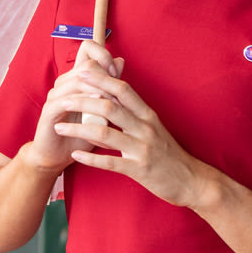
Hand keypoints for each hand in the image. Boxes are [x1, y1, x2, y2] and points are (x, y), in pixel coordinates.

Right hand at [22, 40, 125, 173]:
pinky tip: (97, 108)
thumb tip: (120, 61)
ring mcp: (56, 95)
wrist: (58, 156)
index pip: (88, 48)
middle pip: (88, 65)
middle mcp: (64, 82)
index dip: (105, 55)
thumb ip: (109, 86)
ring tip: (113, 104)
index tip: (117, 73)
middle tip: (119, 94)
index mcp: (76, 78)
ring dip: (100, 91)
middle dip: (107, 77)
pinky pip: (67, 100)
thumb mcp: (101, 110)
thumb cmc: (82, 134)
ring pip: (80, 80)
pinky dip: (84, 102)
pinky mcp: (50, 110)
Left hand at [50, 55, 216, 209]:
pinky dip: (91, 158)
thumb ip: (135, 110)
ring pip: (105, 133)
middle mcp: (145, 128)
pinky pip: (111, 162)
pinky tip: (75, 155)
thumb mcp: (154, 126)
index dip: (101, 78)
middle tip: (62, 99)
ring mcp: (142, 149)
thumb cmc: (169, 153)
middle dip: (83, 101)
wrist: (192, 182)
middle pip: (110, 106)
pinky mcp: (140, 169)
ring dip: (79, 129)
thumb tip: (115, 90)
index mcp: (148, 115)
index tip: (81, 70)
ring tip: (59, 126)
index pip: (123, 89)